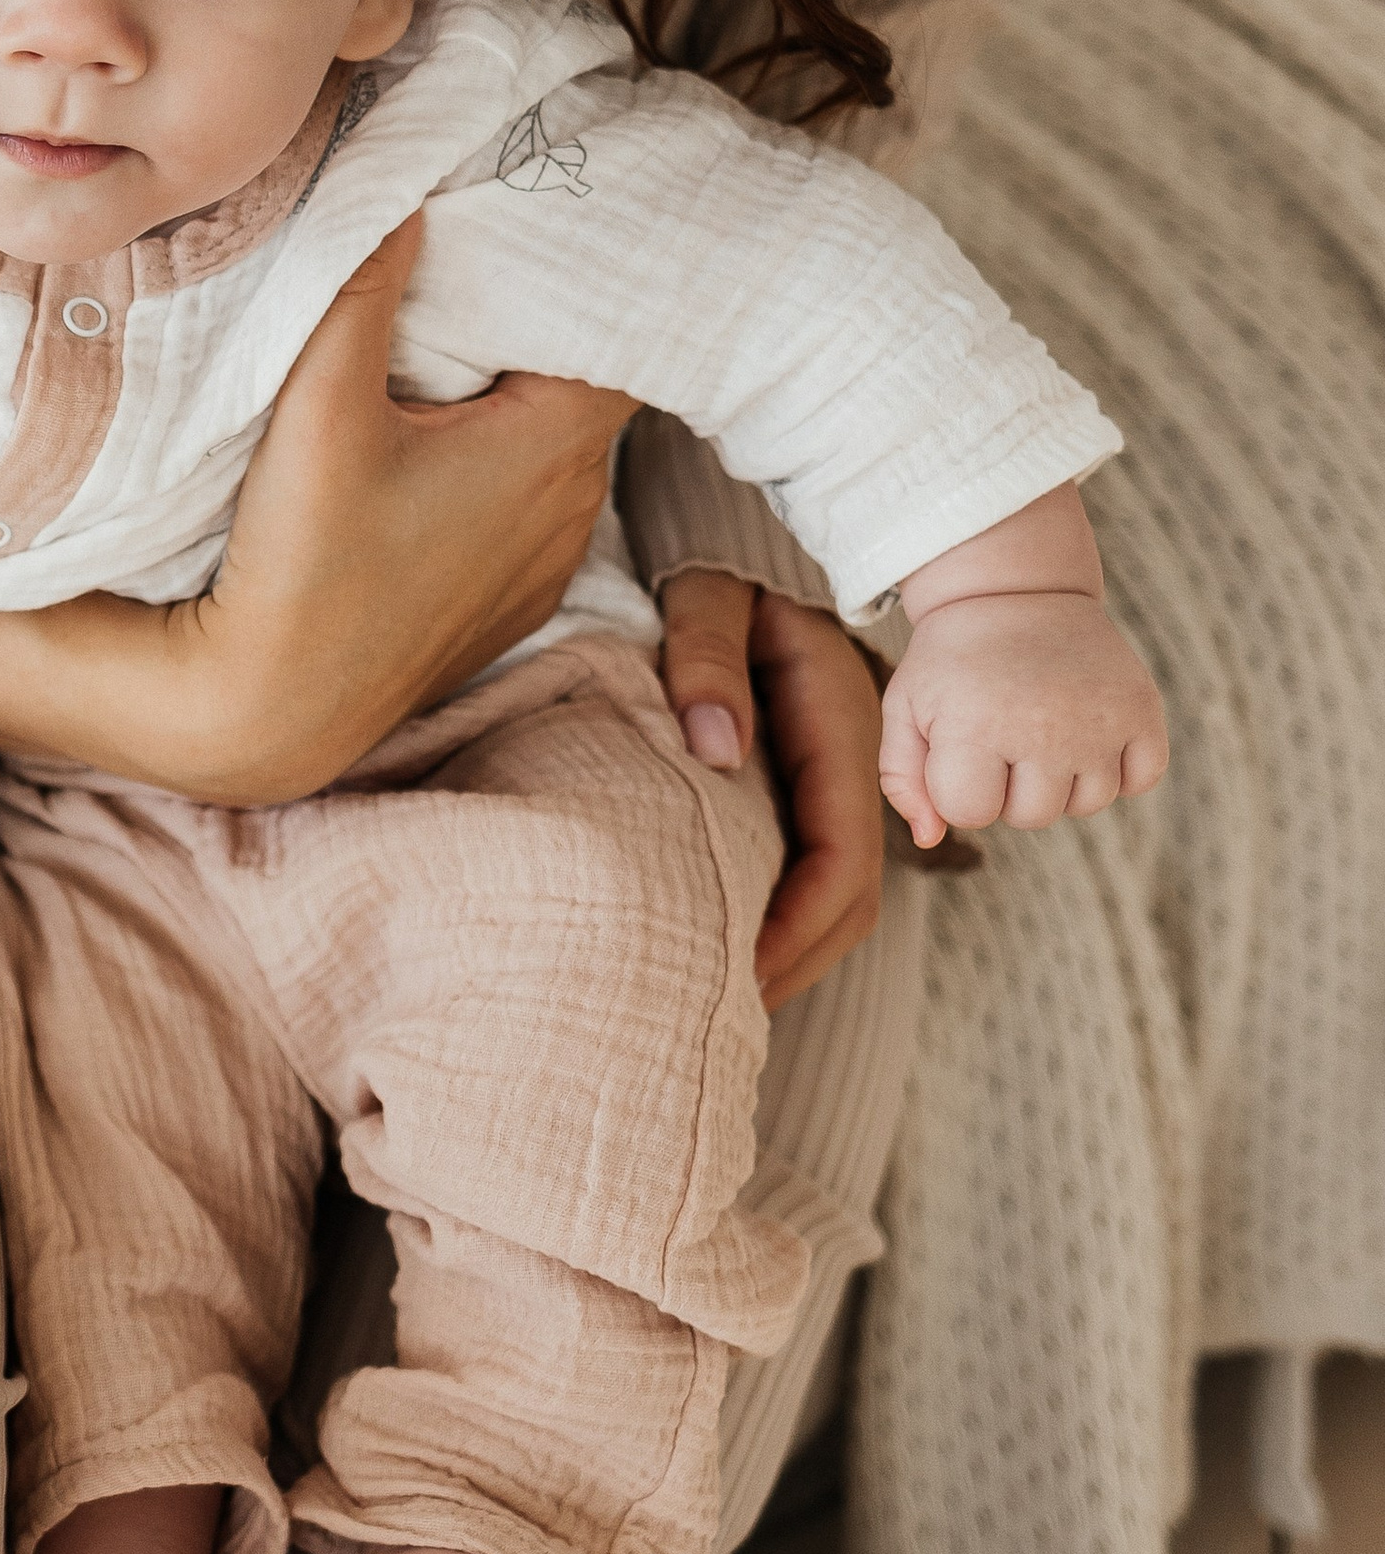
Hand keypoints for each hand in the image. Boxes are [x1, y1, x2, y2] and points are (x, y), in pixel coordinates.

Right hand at [0, 215, 633, 804]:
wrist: (272, 710)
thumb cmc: (302, 563)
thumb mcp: (320, 406)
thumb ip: (363, 284)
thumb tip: (401, 182)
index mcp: (556, 445)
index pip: (624, 324)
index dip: (594, 265)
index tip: (553, 210)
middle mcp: (574, 504)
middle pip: (589, 375)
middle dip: (550, 314)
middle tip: (499, 244)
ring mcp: (546, 558)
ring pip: (560, 439)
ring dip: (523, 389)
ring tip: (467, 327)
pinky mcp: (507, 597)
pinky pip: (531, 496)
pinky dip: (503, 454)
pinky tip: (443, 432)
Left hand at [659, 573, 887, 1009]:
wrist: (736, 535)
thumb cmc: (716, 561)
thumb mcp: (708, 592)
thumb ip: (704, 657)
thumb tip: (715, 750)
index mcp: (838, 720)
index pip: (839, 853)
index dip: (794, 926)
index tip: (736, 974)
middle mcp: (850, 758)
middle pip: (850, 893)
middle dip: (796, 962)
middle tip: (720, 1019)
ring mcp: (832, 774)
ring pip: (835, 891)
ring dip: (789, 951)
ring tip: (718, 1003)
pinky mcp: (805, 781)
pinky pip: (808, 867)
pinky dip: (776, 918)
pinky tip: (723, 946)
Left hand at [880, 591, 1166, 848]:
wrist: (1016, 591)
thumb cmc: (954, 660)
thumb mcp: (906, 706)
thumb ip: (902, 779)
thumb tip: (928, 840)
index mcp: (977, 726)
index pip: (970, 813)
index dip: (958, 785)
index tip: (960, 741)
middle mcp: (1045, 728)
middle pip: (1030, 816)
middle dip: (1009, 786)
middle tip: (1003, 728)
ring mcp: (1101, 721)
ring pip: (1085, 804)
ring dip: (1061, 779)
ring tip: (1042, 725)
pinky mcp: (1143, 710)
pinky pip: (1140, 780)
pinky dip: (1119, 768)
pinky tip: (1088, 731)